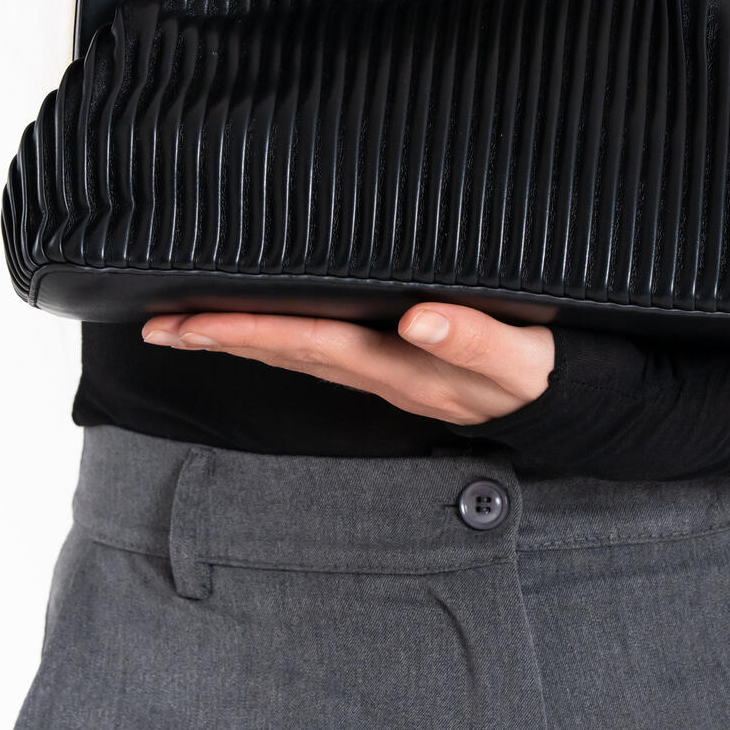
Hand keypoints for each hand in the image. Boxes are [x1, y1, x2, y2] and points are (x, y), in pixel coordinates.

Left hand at [141, 303, 554, 424]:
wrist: (570, 407)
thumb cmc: (544, 374)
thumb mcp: (523, 360)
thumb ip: (476, 339)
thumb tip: (420, 322)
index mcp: (404, 368)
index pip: (311, 344)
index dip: (249, 331)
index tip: (194, 322)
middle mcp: (384, 375)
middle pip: (289, 355)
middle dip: (223, 339)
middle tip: (159, 325)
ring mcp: (386, 376)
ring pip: (299, 357)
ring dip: (241, 342)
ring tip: (186, 326)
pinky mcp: (396, 368)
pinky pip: (322, 355)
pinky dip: (280, 340)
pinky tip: (259, 328)